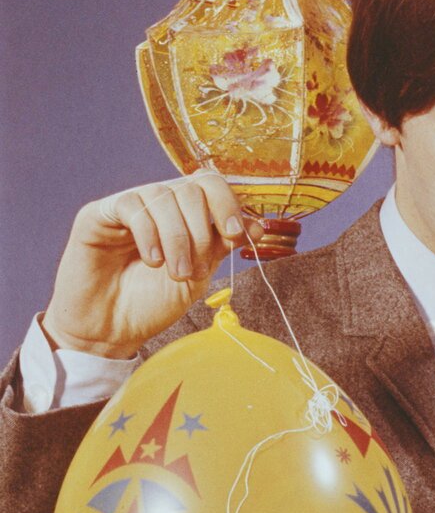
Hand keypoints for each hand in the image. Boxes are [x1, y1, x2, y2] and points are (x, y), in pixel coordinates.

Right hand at [44, 169, 254, 359]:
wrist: (111, 327)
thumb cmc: (153, 302)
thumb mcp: (198, 274)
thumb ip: (221, 247)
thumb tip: (258, 225)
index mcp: (186, 214)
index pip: (211, 184)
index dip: (228, 204)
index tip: (234, 234)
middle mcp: (159, 203)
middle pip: (191, 189)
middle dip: (201, 232)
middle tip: (194, 270)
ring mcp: (130, 206)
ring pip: (163, 196)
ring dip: (177, 239)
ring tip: (174, 272)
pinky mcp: (99, 214)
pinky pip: (131, 205)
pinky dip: (149, 233)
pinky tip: (152, 260)